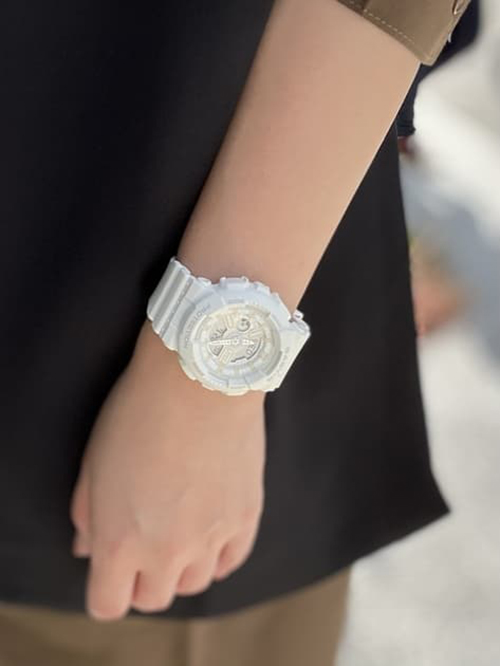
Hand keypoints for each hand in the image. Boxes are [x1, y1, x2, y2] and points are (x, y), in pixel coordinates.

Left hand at [70, 321, 265, 620]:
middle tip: (142, 543)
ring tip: (177, 532)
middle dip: (142, 578)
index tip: (109, 570)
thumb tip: (89, 544)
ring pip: (194, 583)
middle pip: (154, 598)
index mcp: (120, 542)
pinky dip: (217, 556)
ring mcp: (212, 537)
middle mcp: (167, 552)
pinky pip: (231, 561)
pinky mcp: (245, 517)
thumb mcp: (94, 462)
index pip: (109, 603)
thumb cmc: (138, 413)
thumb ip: (87, 514)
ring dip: (181, 567)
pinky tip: (208, 533)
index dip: (106, 589)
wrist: (199, 379)